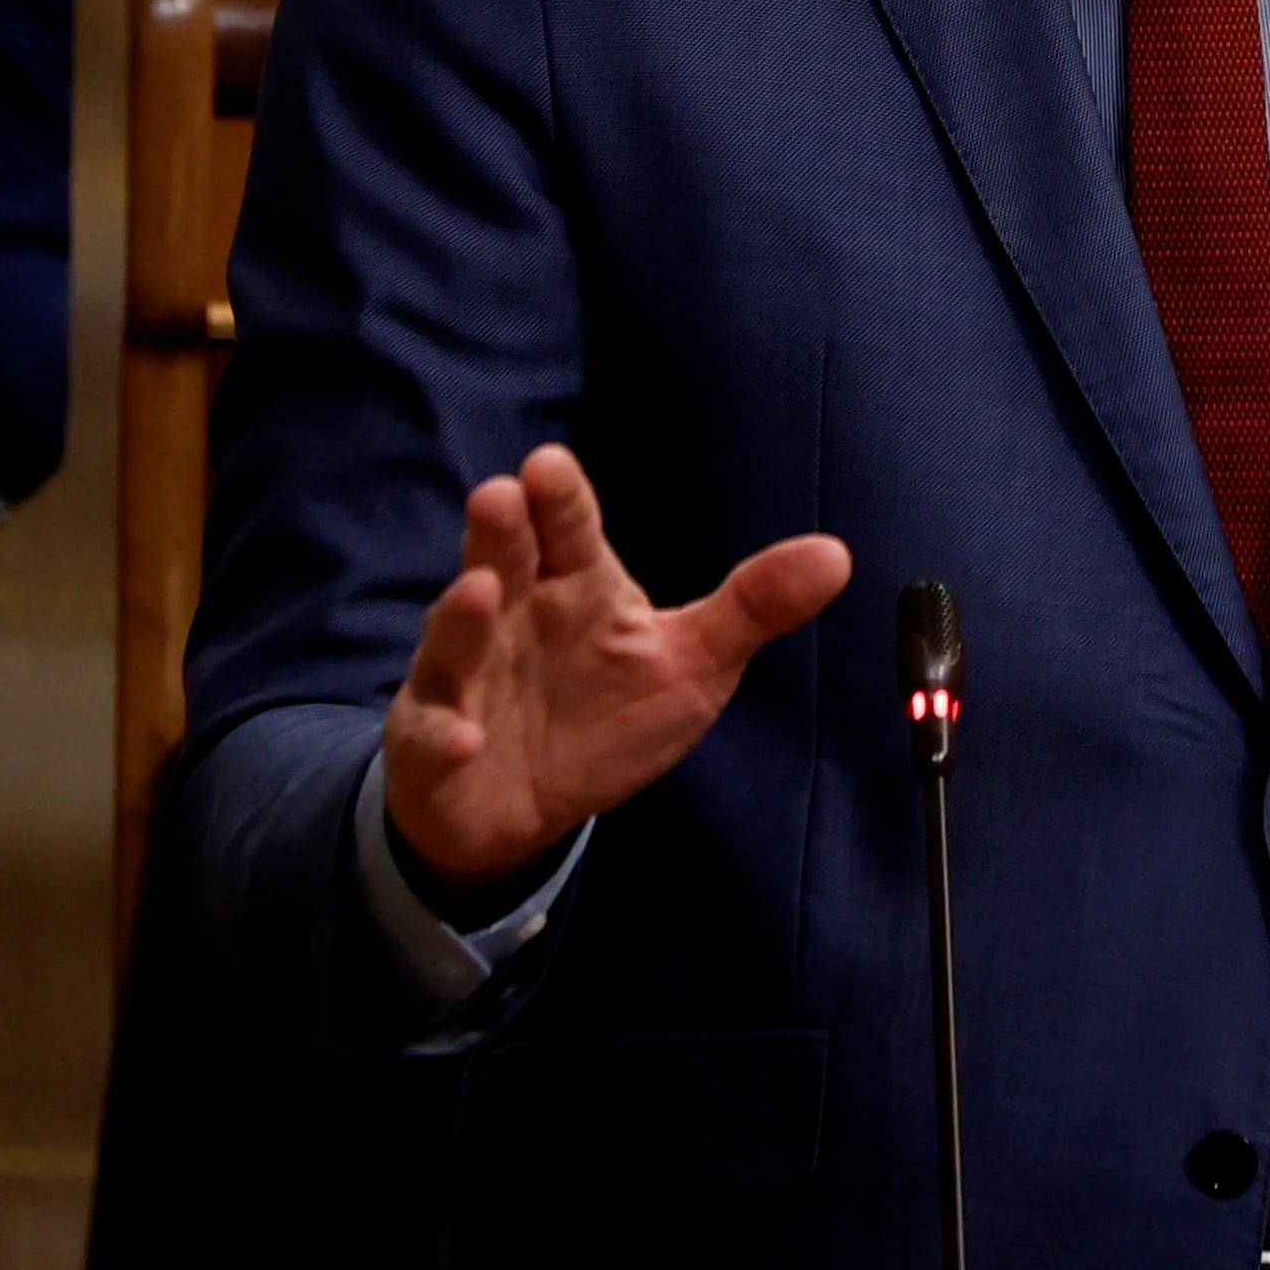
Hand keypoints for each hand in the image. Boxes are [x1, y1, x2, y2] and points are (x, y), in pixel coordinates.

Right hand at [382, 444, 851, 886]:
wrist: (529, 803)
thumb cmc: (608, 713)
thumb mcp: (692, 663)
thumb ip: (753, 608)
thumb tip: (837, 554)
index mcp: (574, 584)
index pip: (568, 529)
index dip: (561, 499)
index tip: (551, 465)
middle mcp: (511, 614)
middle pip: (502, 560)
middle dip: (499, 530)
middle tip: (501, 495)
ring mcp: (464, 674)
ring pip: (456, 639)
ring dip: (461, 618)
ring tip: (477, 591)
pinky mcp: (435, 739)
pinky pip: (432, 734)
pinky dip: (443, 735)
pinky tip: (463, 737)